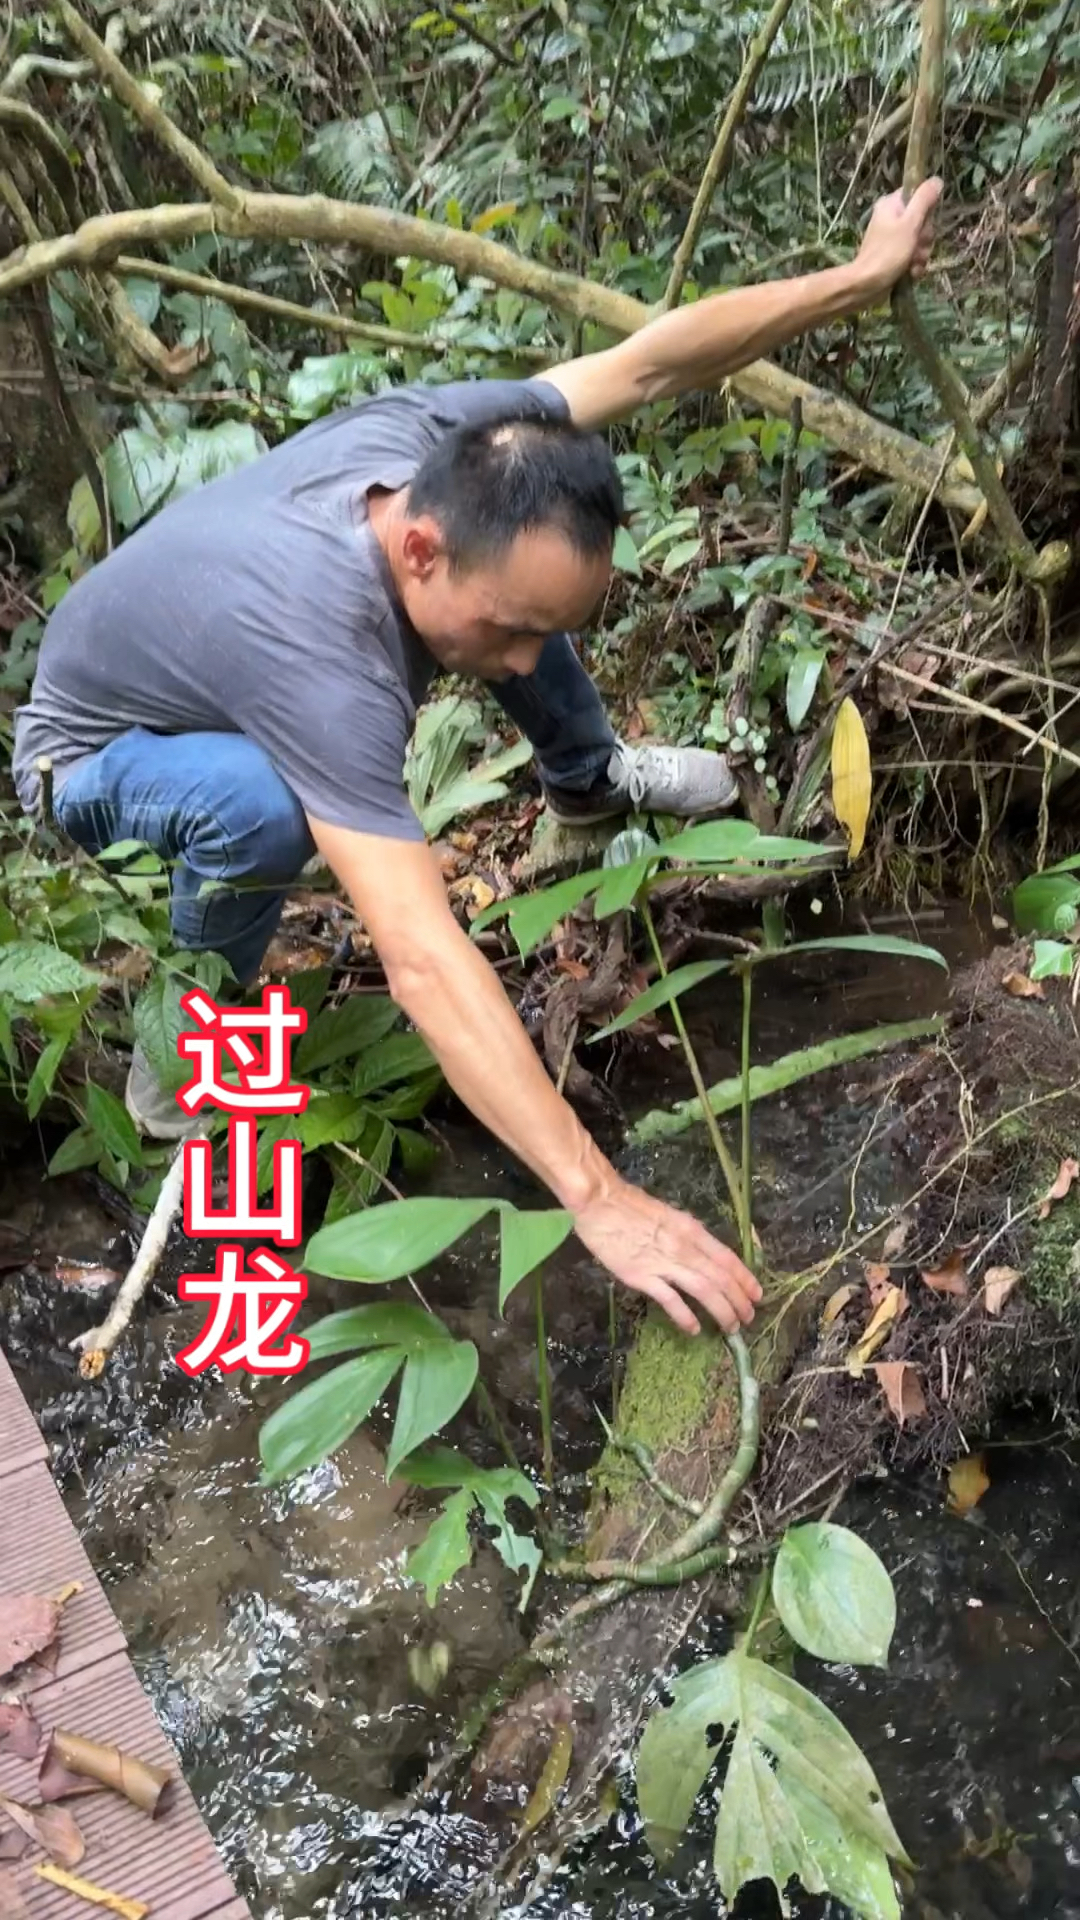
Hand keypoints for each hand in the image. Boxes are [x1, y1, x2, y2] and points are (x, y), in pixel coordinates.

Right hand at [572, 1176, 761, 1335]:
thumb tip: (706, 1257)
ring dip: (722, 1311)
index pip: (728, 1258)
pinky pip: (671, 1301)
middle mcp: (684, 1247)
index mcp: (692, 1230)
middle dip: (739, 1301)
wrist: (601, 1203)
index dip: (745, 1279)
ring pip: (704, 1291)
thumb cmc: (632, 1207)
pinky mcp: (642, 1277)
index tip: (758, 1295)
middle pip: (721, 1279)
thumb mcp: (671, 1216)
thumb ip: (689, 1237)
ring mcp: (664, 1263)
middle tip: (748, 1318)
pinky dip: (686, 1317)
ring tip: (731, 1327)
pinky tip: (694, 1330)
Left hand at [853, 178, 941, 299]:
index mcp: (891, 204)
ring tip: (912, 263)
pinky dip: (915, 264)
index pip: (918, 195)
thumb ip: (924, 200)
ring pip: (920, 239)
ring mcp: (892, 237)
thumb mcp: (910, 223)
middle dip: (924, 237)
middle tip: (917, 246)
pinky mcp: (894, 254)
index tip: (924, 222)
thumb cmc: (888, 253)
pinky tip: (911, 272)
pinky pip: (913, 254)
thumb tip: (937, 180)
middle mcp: (891, 217)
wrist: (866, 285)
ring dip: (921, 254)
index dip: (926, 210)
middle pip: (922, 220)